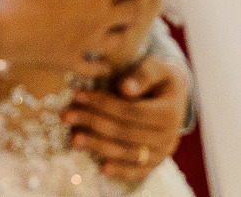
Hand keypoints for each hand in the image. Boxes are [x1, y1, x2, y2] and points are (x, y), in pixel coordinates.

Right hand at [0, 0, 158, 78]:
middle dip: (144, 0)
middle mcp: (98, 21)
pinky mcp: (67, 60)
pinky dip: (101, 67)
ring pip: (116, 41)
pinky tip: (104, 66)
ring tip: (130, 24)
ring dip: (126, 31)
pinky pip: (91, 68)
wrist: (1, 28)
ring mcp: (84, 44)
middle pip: (131, 12)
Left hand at [66, 55, 189, 181]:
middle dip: (93, 122)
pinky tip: (101, 168)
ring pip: (127, 152)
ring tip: (73, 138)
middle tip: (67, 115)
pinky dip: (120, 171)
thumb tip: (124, 88)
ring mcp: (162, 153)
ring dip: (97, 146)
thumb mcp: (155, 68)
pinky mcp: (154, 164)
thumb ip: (142, 75)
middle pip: (125, 132)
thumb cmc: (158, 79)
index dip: (104, 104)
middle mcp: (168, 136)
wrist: (173, 98)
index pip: (131, 111)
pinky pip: (136, 172)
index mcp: (169, 111)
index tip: (78, 95)